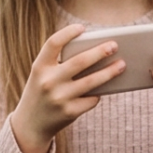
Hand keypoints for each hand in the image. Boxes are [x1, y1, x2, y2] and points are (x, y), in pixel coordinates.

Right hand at [9, 24, 126, 152]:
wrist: (30, 124)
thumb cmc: (42, 93)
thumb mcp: (42, 76)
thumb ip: (59, 65)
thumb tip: (95, 53)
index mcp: (39, 67)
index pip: (53, 43)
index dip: (68, 33)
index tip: (82, 28)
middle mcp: (48, 81)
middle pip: (80, 61)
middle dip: (100, 52)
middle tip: (115, 46)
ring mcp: (59, 97)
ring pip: (92, 81)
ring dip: (110, 72)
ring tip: (122, 65)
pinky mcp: (70, 112)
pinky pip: (92, 99)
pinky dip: (99, 93)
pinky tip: (105, 89)